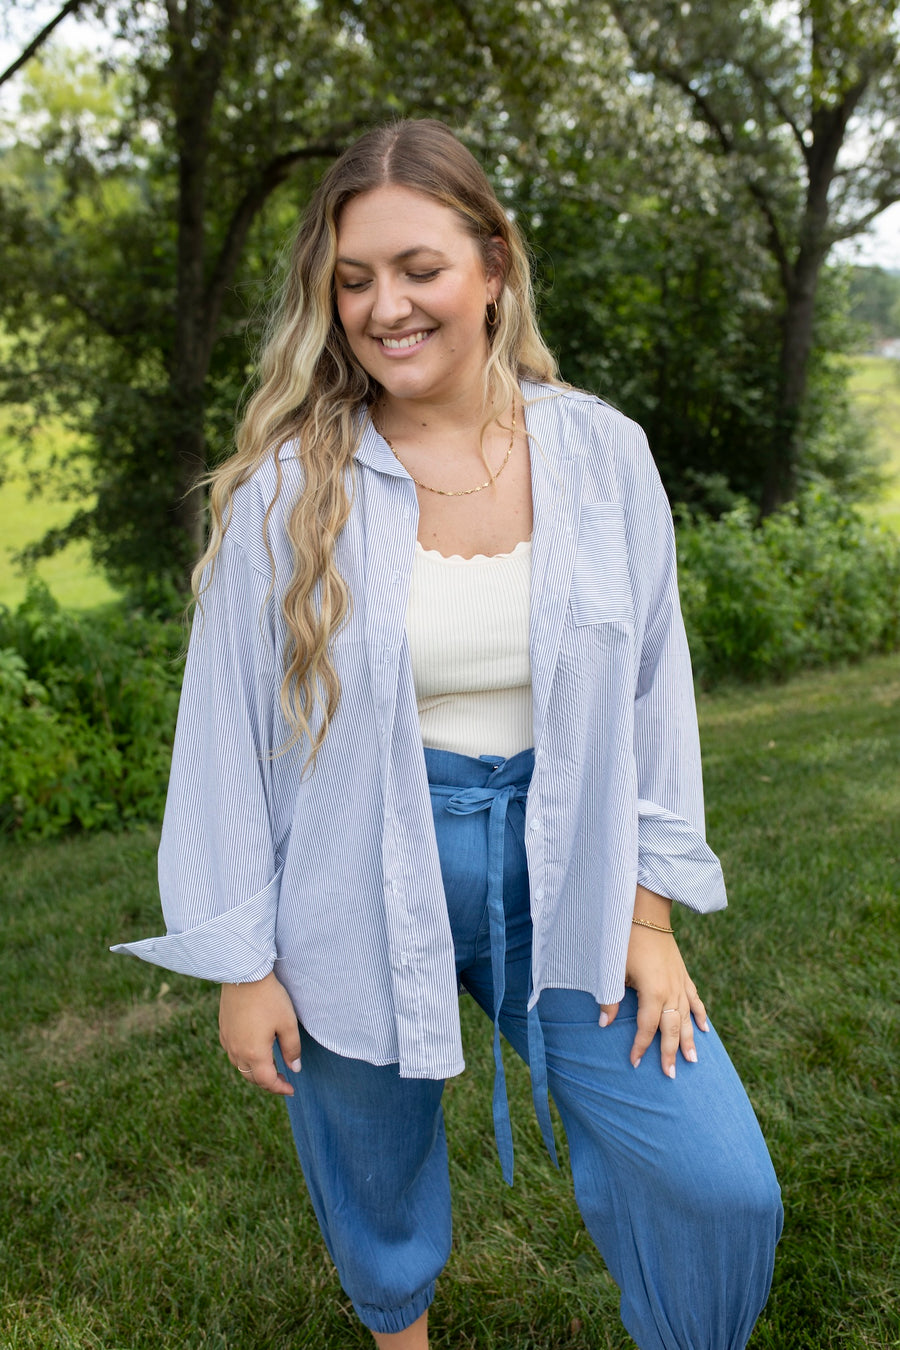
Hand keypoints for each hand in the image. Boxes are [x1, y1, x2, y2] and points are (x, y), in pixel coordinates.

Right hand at [219, 971, 301, 1095]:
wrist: (243, 975)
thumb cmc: (269, 998)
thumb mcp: (288, 1024)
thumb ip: (292, 1049)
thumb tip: (295, 1068)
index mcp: (254, 1054)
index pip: (267, 1081)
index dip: (280, 1088)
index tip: (291, 1089)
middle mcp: (237, 1052)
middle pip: (252, 1077)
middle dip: (268, 1082)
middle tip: (282, 1079)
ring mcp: (228, 1041)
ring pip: (240, 1066)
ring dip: (255, 1071)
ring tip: (269, 1066)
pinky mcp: (223, 1030)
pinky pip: (233, 1053)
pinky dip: (244, 1059)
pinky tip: (253, 1050)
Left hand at [599, 886, 708, 1077]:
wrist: (647, 913)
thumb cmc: (627, 940)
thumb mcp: (614, 969)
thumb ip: (610, 997)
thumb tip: (603, 1023)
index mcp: (654, 993)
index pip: (648, 1029)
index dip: (641, 1047)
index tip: (634, 1063)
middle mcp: (671, 992)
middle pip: (672, 1029)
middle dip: (670, 1053)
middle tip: (671, 1075)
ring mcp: (680, 984)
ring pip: (688, 1018)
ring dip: (690, 1040)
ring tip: (693, 1060)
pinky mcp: (684, 975)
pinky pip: (695, 1000)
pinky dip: (701, 1015)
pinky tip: (706, 1029)